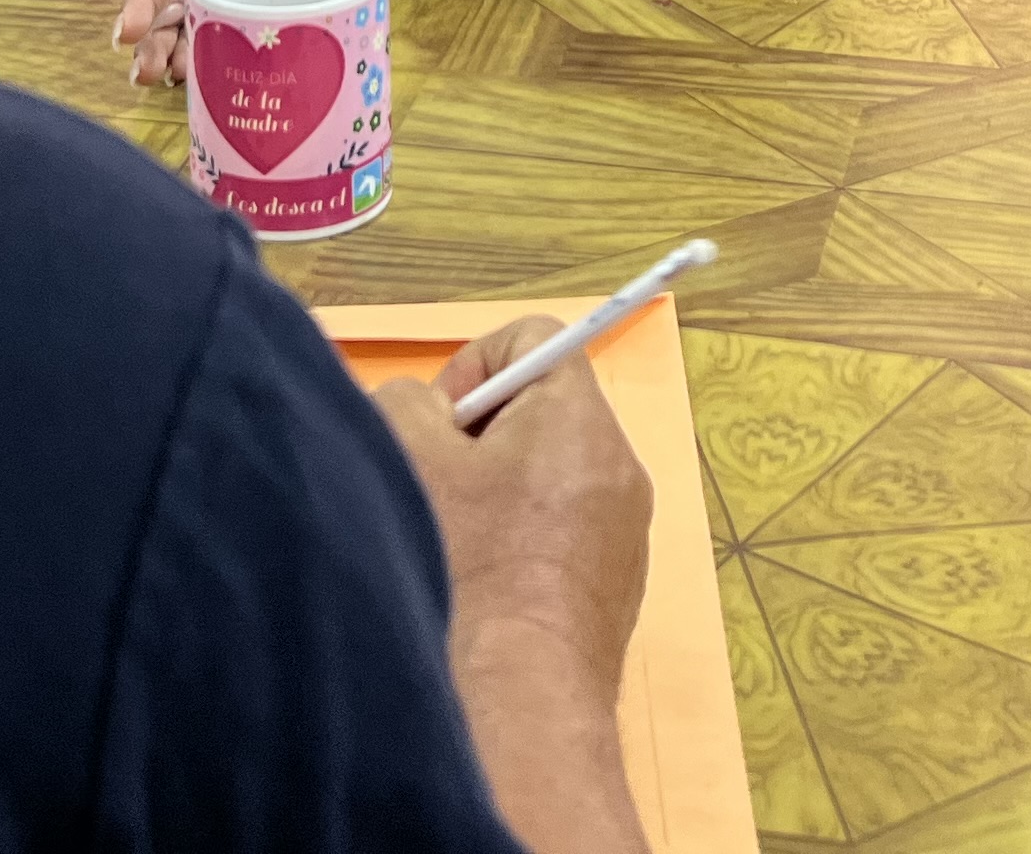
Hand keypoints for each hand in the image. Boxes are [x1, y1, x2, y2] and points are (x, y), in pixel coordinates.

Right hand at [372, 315, 652, 726]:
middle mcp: (617, 464)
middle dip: (479, 434)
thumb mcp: (409, 457)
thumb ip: (405, 401)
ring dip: (496, 492)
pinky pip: (564, 529)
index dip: (474, 364)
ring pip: (548, 474)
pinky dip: (521, 539)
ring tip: (458, 540)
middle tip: (440, 485)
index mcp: (578, 417)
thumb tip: (421, 408)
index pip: (533, 336)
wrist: (519, 695)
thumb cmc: (469, 568)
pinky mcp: (615, 584)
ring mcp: (624, 530)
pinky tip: (484, 585)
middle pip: (540, 408)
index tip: (442, 425)